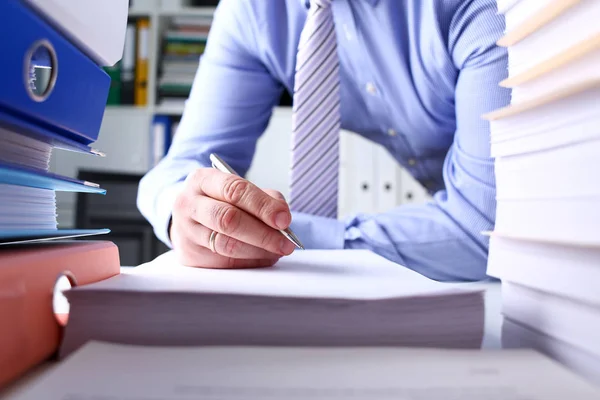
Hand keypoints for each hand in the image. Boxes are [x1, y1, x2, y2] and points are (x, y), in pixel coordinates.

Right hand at [169, 168, 294, 267]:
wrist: (188, 218)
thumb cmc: (220, 201)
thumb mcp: (238, 190)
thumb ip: (264, 198)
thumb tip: (283, 220)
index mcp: (202, 180)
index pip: (234, 190)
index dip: (262, 206)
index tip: (284, 220)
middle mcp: (188, 204)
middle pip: (228, 219)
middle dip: (263, 233)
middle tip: (286, 242)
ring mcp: (186, 231)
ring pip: (226, 244)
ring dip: (259, 250)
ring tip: (278, 251)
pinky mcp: (189, 255)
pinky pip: (225, 262)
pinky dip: (250, 262)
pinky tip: (264, 257)